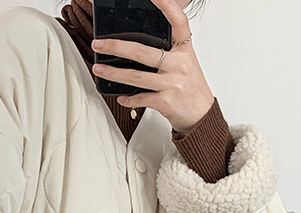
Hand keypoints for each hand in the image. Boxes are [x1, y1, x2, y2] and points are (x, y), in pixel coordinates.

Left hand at [91, 0, 214, 134]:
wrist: (201, 114)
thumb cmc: (190, 88)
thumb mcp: (185, 63)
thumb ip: (167, 53)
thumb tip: (135, 49)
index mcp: (184, 50)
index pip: (179, 21)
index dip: (167, 6)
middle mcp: (179, 64)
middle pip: (143, 52)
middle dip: (116, 47)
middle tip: (100, 44)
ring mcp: (172, 83)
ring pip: (136, 76)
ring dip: (114, 73)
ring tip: (99, 69)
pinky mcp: (166, 102)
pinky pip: (141, 98)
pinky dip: (129, 99)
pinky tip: (121, 97)